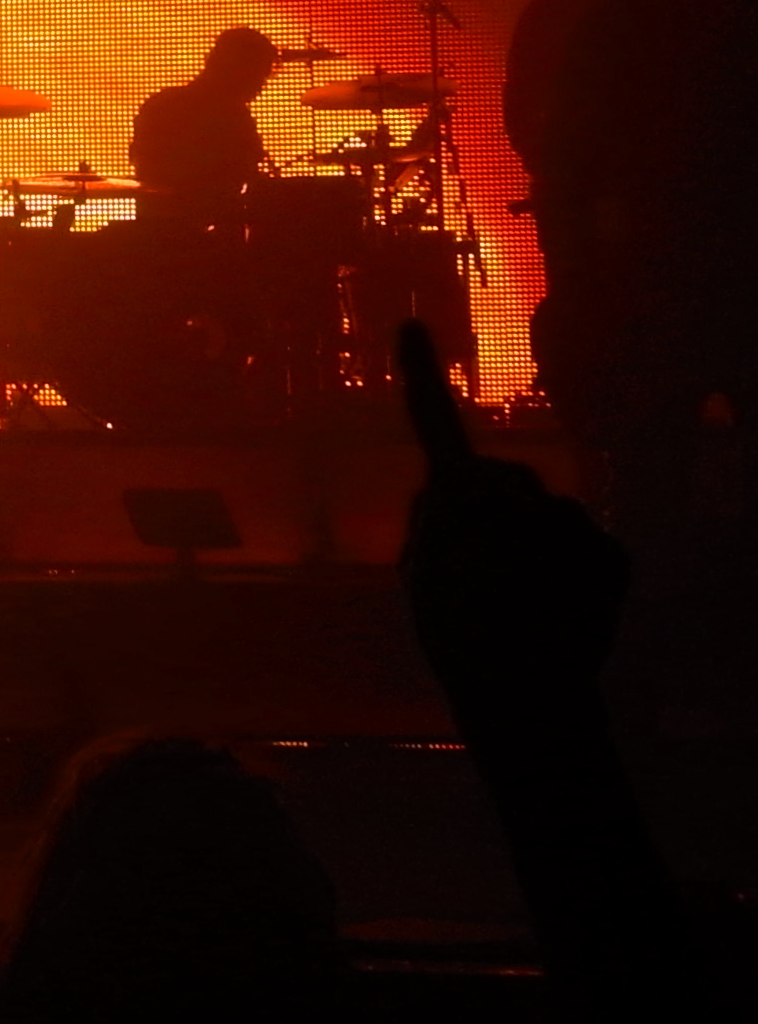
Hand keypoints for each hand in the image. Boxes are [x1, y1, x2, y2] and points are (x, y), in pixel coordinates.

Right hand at [397, 320, 627, 707]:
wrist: (528, 698)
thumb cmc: (458, 640)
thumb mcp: (418, 576)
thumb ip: (429, 522)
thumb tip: (447, 491)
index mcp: (458, 495)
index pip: (431, 422)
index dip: (418, 373)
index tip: (411, 324)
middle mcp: (519, 490)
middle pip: (499, 485)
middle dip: (490, 516)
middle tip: (476, 580)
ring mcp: (570, 516)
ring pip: (544, 520)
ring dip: (532, 550)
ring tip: (518, 607)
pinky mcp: (612, 550)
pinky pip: (584, 550)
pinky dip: (574, 577)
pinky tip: (558, 615)